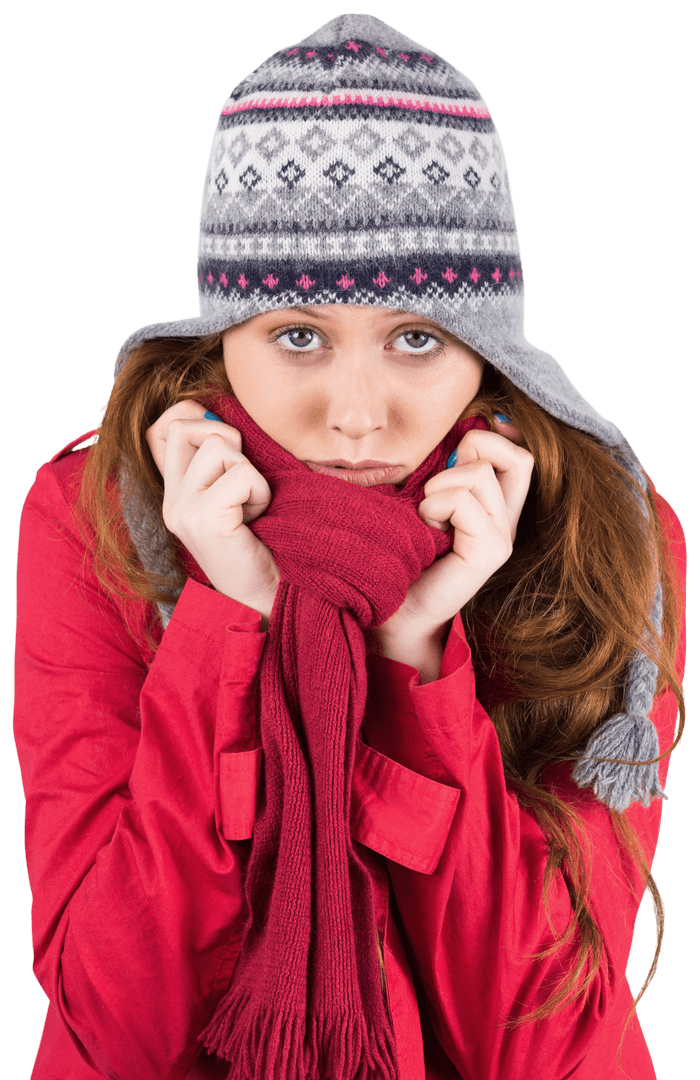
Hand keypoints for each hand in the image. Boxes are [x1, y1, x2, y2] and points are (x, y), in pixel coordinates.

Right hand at [145, 400, 280, 626]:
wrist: (266, 598)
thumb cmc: (261, 545)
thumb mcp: (236, 496)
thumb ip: (223, 462)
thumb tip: (217, 411)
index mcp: (175, 492)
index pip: (161, 428)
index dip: (193, 416)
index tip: (227, 444)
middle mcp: (171, 500)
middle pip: (185, 426)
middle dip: (228, 440)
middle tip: (244, 479)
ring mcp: (183, 510)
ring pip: (218, 445)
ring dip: (250, 472)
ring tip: (253, 506)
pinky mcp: (204, 519)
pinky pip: (241, 474)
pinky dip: (260, 492)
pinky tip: (258, 518)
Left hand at [372, 415, 533, 642]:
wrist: (391, 613)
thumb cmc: (400, 557)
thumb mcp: (423, 503)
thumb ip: (445, 473)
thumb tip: (466, 428)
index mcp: (495, 509)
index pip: (520, 456)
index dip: (495, 437)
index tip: (460, 446)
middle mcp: (506, 522)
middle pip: (519, 458)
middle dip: (473, 451)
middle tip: (438, 484)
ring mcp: (502, 538)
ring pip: (479, 474)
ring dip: (439, 486)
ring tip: (425, 517)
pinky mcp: (490, 552)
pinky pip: (464, 501)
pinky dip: (435, 506)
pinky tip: (425, 530)